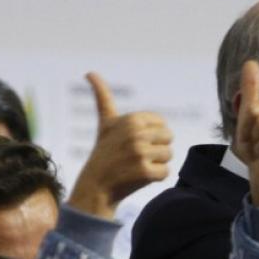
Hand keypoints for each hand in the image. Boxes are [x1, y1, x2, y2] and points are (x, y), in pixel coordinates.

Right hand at [67, 72, 172, 218]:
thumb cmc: (105, 152)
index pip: (163, 125)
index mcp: (132, 119)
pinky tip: (138, 177)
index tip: (134, 142)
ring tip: (136, 166)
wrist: (96, 185)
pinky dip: (155, 178)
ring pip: (169, 156)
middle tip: (136, 156)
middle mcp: (136, 134)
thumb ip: (103, 97)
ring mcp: (140, 153)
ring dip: (156, 163)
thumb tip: (89, 72)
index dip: (152, 135)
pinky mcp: (145, 172)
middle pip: (169, 139)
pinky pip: (165, 172)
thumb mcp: (105, 123)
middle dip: (156, 149)